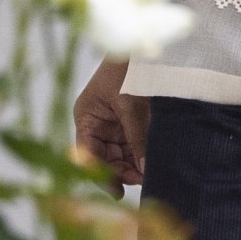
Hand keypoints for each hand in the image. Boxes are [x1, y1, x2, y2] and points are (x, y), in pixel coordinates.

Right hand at [73, 58, 151, 185]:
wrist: (145, 47)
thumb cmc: (128, 69)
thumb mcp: (130, 104)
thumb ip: (137, 137)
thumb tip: (144, 168)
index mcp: (87, 118)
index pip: (88, 155)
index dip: (100, 175)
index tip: (117, 192)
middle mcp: (97, 125)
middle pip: (106, 158)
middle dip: (123, 171)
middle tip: (144, 180)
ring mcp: (114, 125)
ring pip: (122, 155)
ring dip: (135, 165)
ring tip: (152, 174)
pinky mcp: (131, 123)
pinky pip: (134, 145)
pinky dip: (143, 155)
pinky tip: (153, 162)